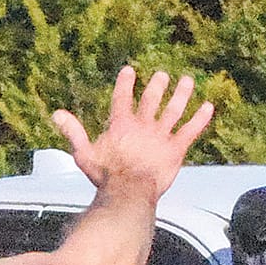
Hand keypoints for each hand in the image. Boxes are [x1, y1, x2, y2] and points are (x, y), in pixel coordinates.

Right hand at [49, 67, 213, 201]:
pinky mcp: (175, 150)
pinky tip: (208, 107)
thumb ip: (73, 133)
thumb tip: (57, 114)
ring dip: (181, 94)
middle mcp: (143, 125)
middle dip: (158, 86)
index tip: (129, 71)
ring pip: (173, 110)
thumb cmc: (105, 178)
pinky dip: (200, 118)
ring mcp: (160, 136)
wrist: (128, 193)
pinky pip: (190, 130)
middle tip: (162, 75)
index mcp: (121, 125)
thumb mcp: (84, 155)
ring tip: (187, 81)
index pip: (122, 97)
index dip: (126, 83)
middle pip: (151, 99)